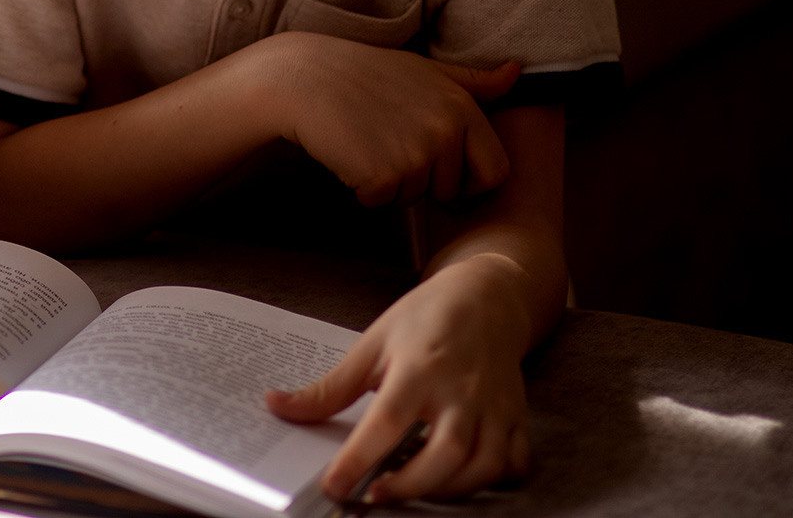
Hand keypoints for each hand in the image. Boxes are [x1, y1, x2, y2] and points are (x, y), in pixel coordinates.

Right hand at [257, 33, 517, 206]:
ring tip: (366, 140)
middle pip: (452, 190)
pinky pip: (382, 202)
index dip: (468, 175)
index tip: (438, 163)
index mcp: (462, 107)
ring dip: (390, 182)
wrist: (302, 78)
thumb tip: (518, 71)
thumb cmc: (364, 73)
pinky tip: (348, 153)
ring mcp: (415, 154)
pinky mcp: (383, 175)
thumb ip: (474, 80)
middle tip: (389, 141)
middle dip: (424, 180)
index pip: (495, 170)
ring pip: (414, 198)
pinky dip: (363, 188)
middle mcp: (446, 132)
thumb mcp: (425, 70)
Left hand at [268, 255, 533, 501]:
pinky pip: (512, 462)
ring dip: (447, 490)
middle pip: (443, 454)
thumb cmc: (425, 318)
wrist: (485, 297)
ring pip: (481, 465)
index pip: (386, 422)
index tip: (334, 485)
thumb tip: (277, 405)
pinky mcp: (515, 417)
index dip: (358, 459)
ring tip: (411, 489)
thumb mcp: (372, 344)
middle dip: (408, 486)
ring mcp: (493, 406)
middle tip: (374, 495)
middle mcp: (460, 391)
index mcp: (418, 368)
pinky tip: (461, 479)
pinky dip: (492, 480)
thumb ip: (330, 387)